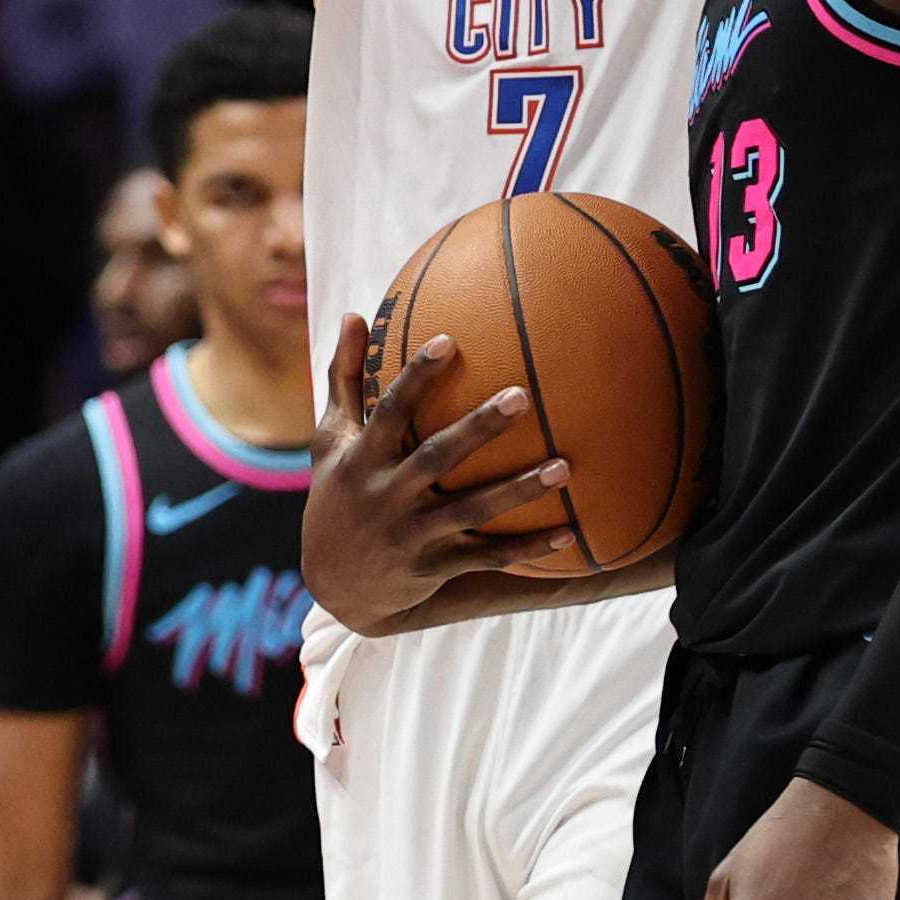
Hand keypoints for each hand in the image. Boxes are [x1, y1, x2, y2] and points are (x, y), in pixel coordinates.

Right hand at [303, 316, 577, 633]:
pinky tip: (570, 533)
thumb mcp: (329, 440)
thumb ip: (345, 379)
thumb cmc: (337, 496)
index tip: (449, 341)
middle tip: (522, 396)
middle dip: (479, 428)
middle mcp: (387, 496)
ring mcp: (413, 535)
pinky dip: (527, 549)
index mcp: (362, 460)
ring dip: (519, 491)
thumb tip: (351, 314)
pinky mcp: (436, 566)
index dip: (416, 378)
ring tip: (565, 467)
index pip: (390, 411)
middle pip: (437, 457)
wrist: (335, 585)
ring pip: (473, 510)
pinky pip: (488, 557)